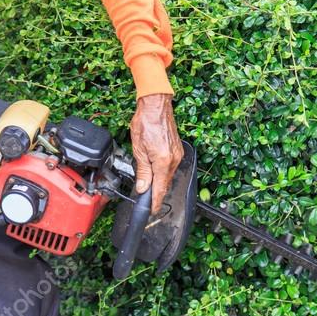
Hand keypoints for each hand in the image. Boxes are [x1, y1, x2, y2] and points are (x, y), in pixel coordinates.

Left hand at [130, 93, 183, 213]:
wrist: (156, 106)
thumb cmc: (146, 122)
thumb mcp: (138, 149)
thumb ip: (142, 170)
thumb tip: (143, 187)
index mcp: (163, 161)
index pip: (160, 189)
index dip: (156, 202)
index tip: (152, 210)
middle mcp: (173, 160)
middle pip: (165, 183)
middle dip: (156, 192)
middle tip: (146, 200)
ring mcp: (177, 155)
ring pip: (167, 175)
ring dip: (159, 181)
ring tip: (149, 185)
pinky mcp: (178, 150)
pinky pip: (170, 166)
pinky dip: (163, 171)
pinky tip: (155, 170)